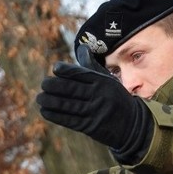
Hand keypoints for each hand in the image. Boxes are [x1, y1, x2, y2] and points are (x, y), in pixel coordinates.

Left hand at [36, 62, 152, 159]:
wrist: (132, 125)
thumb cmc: (115, 97)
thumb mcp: (108, 80)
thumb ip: (92, 66)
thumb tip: (82, 47)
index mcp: (103, 82)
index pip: (81, 74)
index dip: (67, 70)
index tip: (55, 68)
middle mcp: (99, 96)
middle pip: (72, 89)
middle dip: (54, 86)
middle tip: (43, 84)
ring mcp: (95, 112)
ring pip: (68, 105)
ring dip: (50, 101)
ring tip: (39, 98)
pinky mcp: (91, 126)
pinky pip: (69, 120)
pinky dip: (55, 115)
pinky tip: (45, 111)